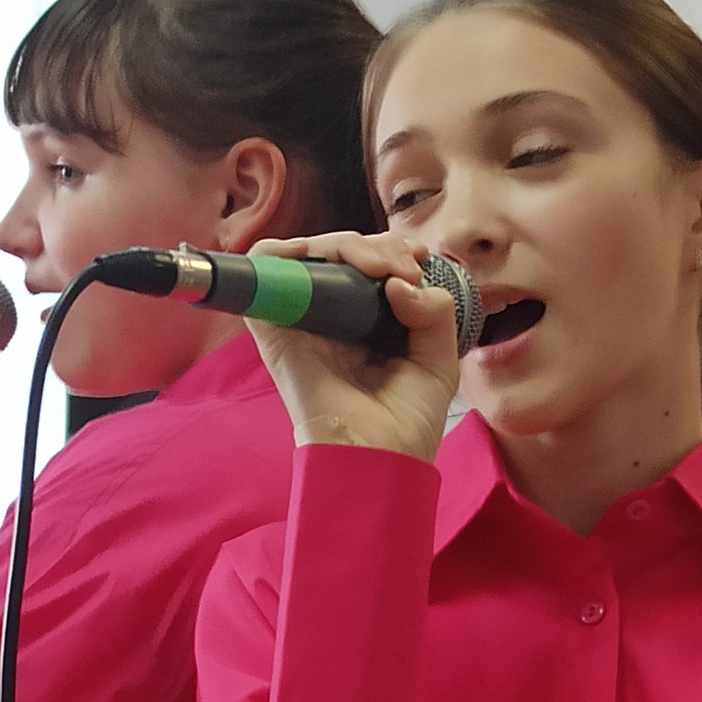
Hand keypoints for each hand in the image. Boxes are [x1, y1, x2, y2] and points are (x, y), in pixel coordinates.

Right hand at [245, 231, 459, 463]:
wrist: (376, 456)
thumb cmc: (406, 422)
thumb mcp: (439, 362)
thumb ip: (434, 314)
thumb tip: (397, 282)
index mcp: (369, 322)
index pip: (371, 264)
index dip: (393, 250)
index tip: (420, 262)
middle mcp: (334, 317)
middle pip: (342, 252)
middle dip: (378, 247)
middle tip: (404, 271)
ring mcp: (302, 321)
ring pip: (308, 255)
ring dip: (340, 245)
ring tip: (374, 267)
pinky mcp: (275, 330)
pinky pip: (262, 275)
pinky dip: (278, 253)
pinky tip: (310, 254)